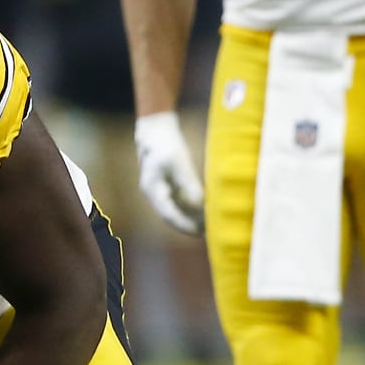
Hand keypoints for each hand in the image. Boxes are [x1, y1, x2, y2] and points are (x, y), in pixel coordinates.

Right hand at [135, 111, 204, 234]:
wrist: (156, 130)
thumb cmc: (167, 144)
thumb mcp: (179, 162)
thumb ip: (189, 184)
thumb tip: (201, 205)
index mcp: (153, 189)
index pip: (168, 215)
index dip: (184, 225)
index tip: (200, 232)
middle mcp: (155, 194)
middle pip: (172, 216)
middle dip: (190, 226)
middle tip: (211, 234)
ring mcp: (160, 191)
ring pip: (177, 211)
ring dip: (192, 219)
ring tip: (211, 226)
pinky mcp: (169, 186)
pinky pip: (180, 203)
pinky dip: (192, 209)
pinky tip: (206, 211)